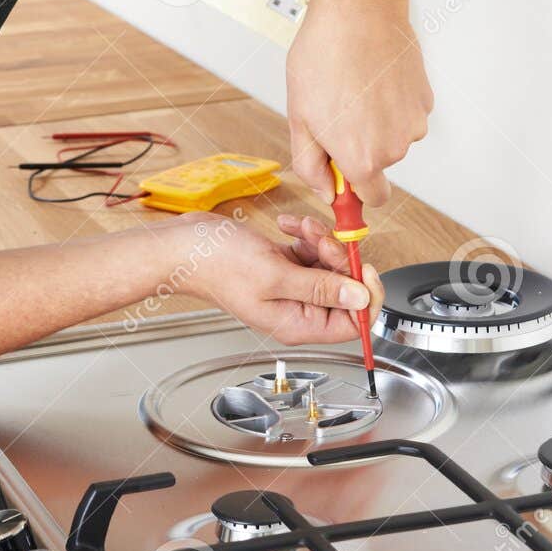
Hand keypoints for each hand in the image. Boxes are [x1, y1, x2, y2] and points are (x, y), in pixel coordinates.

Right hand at [167, 211, 383, 345]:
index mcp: (298, 323)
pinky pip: (312, 252)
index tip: (362, 268)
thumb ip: (321, 288)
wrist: (186, 246)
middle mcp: (298, 309)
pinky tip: (288, 227)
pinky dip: (306, 235)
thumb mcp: (274, 276)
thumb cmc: (216, 264)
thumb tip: (360, 299)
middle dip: (338, 258)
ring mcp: (291, 287)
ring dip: (321, 241)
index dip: (365, 296)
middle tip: (319, 241)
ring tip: (299, 229)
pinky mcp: (284, 267)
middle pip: (345, 289)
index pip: (354, 323)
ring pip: (330, 266)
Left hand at [285, 0, 433, 206]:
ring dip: (375, 122)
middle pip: (379, 164)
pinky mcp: (424, 98)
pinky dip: (390, 102)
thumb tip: (325, 188)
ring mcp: (414, 122)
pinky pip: (405, 113)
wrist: (357, 10)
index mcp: (362, 158)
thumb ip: (310, 164)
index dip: (354, 190)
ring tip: (352, 87)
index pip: (371, 199)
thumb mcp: (299, 117)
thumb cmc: (324, 56)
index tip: (344, 180)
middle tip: (335, 111)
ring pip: (393, 136)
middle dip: (359, 147)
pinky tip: (372, 78)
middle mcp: (395, 146)